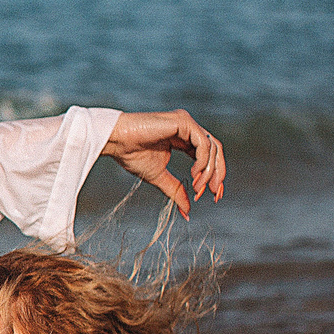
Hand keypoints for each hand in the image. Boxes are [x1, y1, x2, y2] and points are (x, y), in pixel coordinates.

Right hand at [104, 109, 225, 214]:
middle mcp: (188, 128)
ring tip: (198, 187)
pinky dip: (203, 161)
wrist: (115, 141)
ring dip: (209, 171)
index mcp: (183, 138)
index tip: (214, 196)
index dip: (214, 175)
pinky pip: (203, 143)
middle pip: (216, 150)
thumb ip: (176, 190)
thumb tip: (187, 211)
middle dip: (218, 174)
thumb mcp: (159, 177)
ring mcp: (187, 123)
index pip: (208, 156)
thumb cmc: (131, 154)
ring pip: (213, 148)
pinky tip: (195, 174)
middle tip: (214, 194)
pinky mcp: (184, 122)